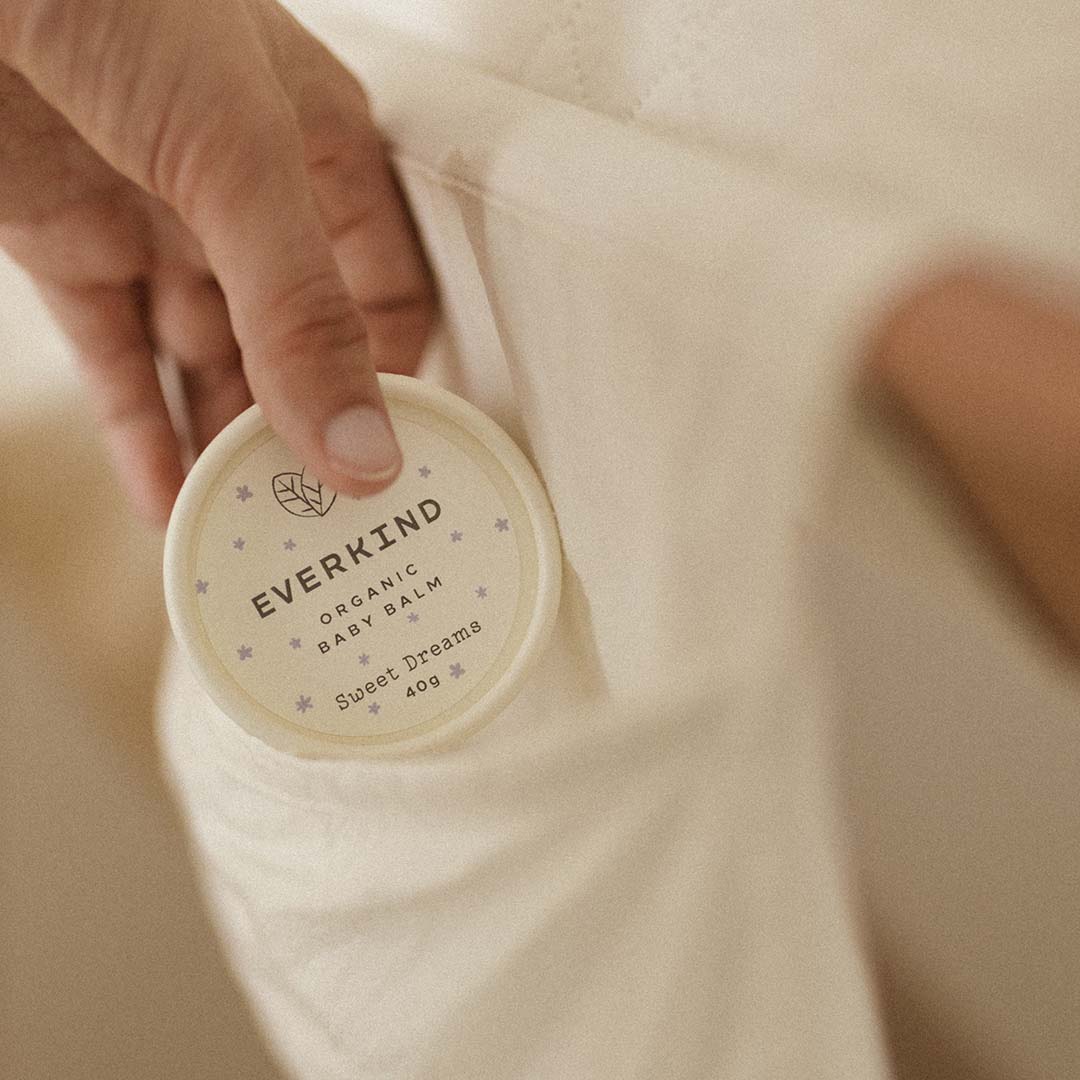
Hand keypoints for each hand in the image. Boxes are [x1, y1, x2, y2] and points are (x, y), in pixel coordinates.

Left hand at [0, 0, 435, 524]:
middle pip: (299, 347)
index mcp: (323, 157)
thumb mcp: (237, 156)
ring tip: (242, 533)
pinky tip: (162, 500)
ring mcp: (160, 225)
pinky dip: (140, 433)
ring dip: (222, 448)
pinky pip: (120, 362)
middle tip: (315, 522)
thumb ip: (302, 312)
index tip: (390, 467)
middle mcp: (251, 201)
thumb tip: (365, 450)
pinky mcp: (72, 245)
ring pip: (209, 364)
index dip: (394, 382)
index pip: (386, 297)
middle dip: (304, 433)